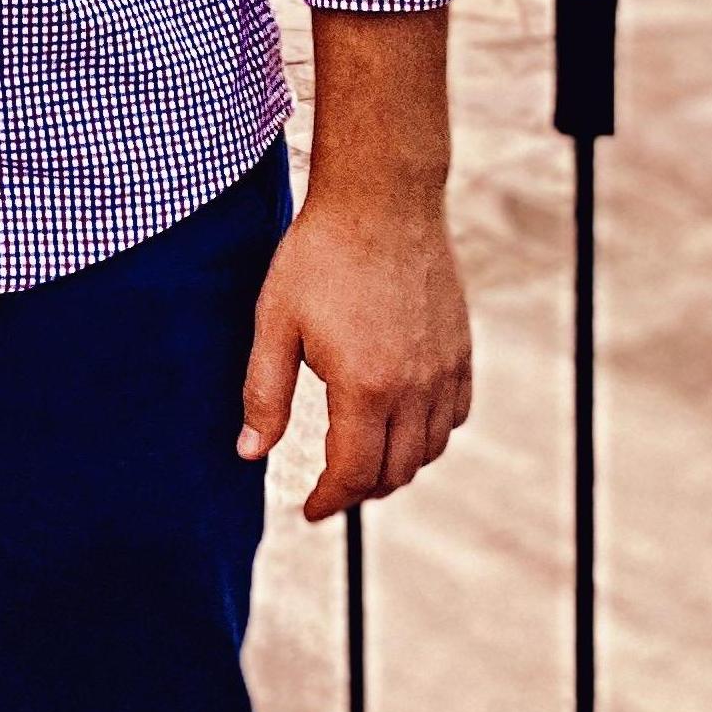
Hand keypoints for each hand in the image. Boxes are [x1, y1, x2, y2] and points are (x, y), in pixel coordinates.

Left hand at [239, 182, 471, 520]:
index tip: (309, 511)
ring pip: (427, 450)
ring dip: (395, 467)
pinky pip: (452, 418)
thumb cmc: (319, 256)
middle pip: (395, 472)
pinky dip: (428, 436)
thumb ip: (264, 392)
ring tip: (362, 460)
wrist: (381, 201)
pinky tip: (401, 423)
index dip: (330, 500)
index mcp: (364, 387)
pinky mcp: (461, 353)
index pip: (353, 474)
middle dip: (360, 490)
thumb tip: (249, 452)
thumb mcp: (275, 321)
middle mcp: (414, 390)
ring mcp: (445, 372)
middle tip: (331, 487)